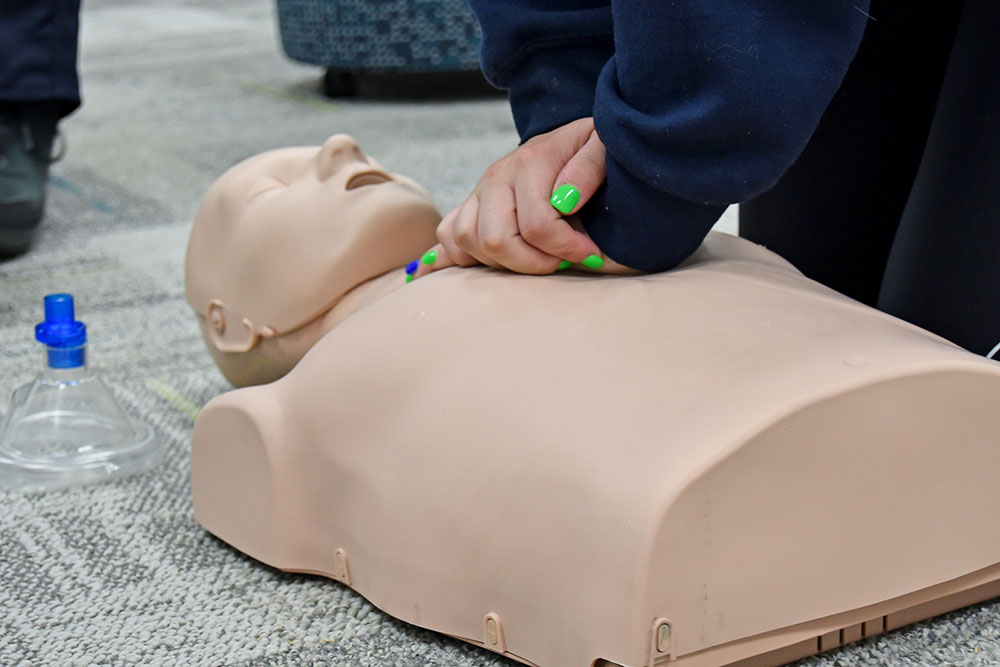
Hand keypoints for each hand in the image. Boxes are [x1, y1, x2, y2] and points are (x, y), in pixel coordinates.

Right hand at [413, 117, 611, 278]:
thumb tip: (566, 201)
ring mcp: (477, 191)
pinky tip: (493, 262)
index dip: (566, 249)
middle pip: (496, 240)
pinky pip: (448, 234)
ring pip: (468, 242)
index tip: (590, 253)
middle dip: (533, 264)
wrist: (566, 140)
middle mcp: (496, 177)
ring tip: (537, 260)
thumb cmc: (588, 148)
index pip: (537, 226)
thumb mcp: (602, 145)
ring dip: (503, 264)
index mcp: (529, 163)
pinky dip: (463, 254)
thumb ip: (590, 167)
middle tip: (561, 262)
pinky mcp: (468, 203)